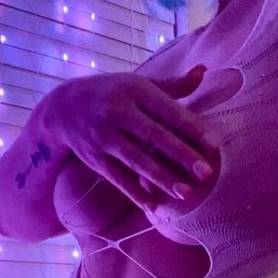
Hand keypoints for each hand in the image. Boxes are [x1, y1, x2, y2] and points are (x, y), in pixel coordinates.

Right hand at [39, 65, 217, 211]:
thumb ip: (172, 85)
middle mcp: (117, 113)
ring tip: (186, 193)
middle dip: (181, 155)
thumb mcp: (138, 83)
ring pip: (136, 160)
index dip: (190, 128)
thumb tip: (204, 71)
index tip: (213, 145)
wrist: (63, 107)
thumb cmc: (112, 93)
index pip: (167, 111)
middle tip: (206, 172)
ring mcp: (104, 138)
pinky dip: (136, 193)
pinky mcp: (95, 159)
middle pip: (153, 136)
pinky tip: (155, 207)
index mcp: (134, 91)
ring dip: (162, 178)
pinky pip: (118, 179)